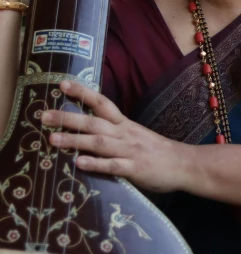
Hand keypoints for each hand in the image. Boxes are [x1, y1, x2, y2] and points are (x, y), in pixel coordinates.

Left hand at [42, 80, 190, 192]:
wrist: (183, 163)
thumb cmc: (156, 150)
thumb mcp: (135, 134)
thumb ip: (114, 132)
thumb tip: (89, 130)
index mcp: (124, 123)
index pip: (101, 102)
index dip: (82, 93)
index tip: (62, 84)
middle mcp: (124, 133)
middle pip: (93, 121)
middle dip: (68, 117)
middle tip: (44, 115)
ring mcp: (129, 150)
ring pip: (98, 142)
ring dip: (75, 140)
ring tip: (52, 139)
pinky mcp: (134, 169)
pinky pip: (112, 166)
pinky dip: (96, 164)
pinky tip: (80, 164)